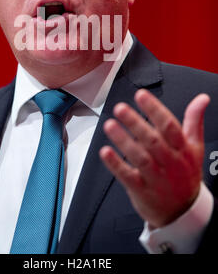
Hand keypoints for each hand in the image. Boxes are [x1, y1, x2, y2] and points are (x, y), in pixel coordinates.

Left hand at [99, 89, 209, 227]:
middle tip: (120, 108)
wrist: (183, 212)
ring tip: (110, 125)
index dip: (155, 109)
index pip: (170, 126)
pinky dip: (115, 164)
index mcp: (182, 150)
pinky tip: (105, 151)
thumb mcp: (195, 147)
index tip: (141, 95)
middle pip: (153, 141)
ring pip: (140, 158)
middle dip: (135, 123)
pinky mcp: (141, 191)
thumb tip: (202, 99)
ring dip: (123, 141)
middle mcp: (170, 163)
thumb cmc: (186, 174)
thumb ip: (194, 120)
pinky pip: (127, 177)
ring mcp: (156, 178)